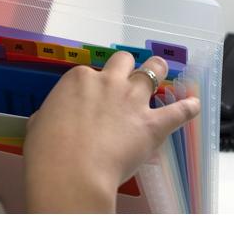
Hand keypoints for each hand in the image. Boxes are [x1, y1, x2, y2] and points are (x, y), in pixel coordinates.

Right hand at [23, 52, 200, 212]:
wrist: (70, 172)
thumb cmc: (47, 150)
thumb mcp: (38, 123)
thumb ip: (51, 113)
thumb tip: (53, 118)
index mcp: (79, 79)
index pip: (89, 72)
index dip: (92, 84)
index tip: (92, 97)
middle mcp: (108, 83)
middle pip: (124, 61)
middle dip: (127, 66)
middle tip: (128, 75)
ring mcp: (132, 100)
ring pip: (154, 71)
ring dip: (158, 71)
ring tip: (162, 71)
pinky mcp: (152, 124)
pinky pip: (178, 111)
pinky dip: (188, 108)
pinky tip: (194, 106)